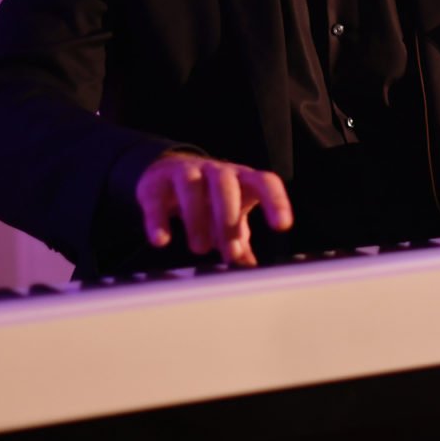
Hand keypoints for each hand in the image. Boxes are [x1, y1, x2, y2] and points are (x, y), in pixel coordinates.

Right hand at [135, 152, 292, 266]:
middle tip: (231, 252)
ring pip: (192, 187)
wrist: (167, 171)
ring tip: (200, 249)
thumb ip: (241, 239)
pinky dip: (158, 219)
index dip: (276, 201)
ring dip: (196, 219)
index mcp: (242, 179)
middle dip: (229, 217)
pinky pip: (157, 198)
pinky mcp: (157, 183)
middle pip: (225, 185)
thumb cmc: (209, 197)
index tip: (283, 226)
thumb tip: (254, 269)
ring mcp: (186, 173)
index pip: (265, 182)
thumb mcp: (230, 215)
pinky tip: (161, 240)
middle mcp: (216, 171)